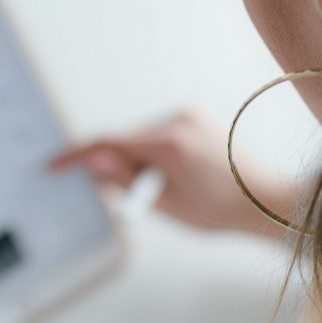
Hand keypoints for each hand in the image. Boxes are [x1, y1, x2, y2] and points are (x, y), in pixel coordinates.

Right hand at [50, 108, 297, 235]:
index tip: (55, 165)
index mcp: (170, 143)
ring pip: (141, 135)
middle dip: (116, 163)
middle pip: (125, 138)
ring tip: (168, 187)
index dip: (78, 155)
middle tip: (131, 194)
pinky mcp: (196, 114)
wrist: (266, 198)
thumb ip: (125, 180)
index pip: (109, 141)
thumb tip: (93, 162)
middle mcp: (179, 119)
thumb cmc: (220, 209)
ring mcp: (189, 113)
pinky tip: (177, 172)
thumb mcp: (166, 203)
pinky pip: (159, 131)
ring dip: (138, 158)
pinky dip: (154, 151)